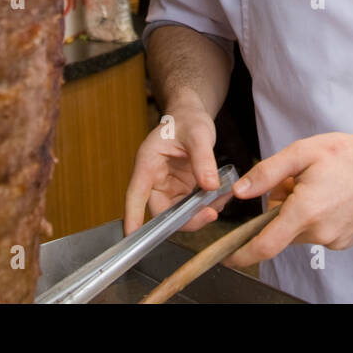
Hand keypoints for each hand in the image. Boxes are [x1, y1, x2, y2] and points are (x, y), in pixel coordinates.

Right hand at [123, 104, 226, 234]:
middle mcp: (155, 180)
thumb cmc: (187, 120)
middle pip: (162, 212)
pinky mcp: (182, 191)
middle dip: (186, 219)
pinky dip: (207, 206)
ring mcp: (169, 187)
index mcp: (148, 163)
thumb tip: (210, 186)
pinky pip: (192, 207)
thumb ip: (203, 159)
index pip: (135, 194)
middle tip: (211, 213)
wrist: (192, 117)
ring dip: (200, 214)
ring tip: (221, 199)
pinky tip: (220, 196)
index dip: (132, 215)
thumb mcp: (198, 134)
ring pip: (179, 214)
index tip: (132, 235)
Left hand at [224, 126, 352, 268]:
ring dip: (299, 214)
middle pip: (282, 231)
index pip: (266, 244)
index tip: (228, 257)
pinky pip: (319, 233)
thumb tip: (240, 191)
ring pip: (300, 232)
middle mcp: (320, 231)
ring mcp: (335, 239)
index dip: (243, 254)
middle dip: (280, 210)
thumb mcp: (301, 153)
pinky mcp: (346, 241)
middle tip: (295, 183)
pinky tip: (331, 197)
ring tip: (318, 187)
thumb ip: (266, 174)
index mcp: (306, 211)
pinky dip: (316, 219)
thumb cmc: (346, 154)